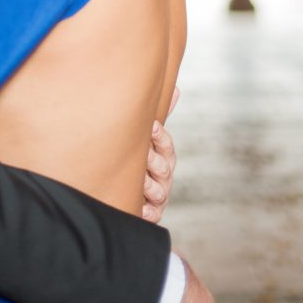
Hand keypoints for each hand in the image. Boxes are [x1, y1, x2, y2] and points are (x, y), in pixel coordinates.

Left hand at [143, 87, 178, 222]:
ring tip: (140, 181)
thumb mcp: (147, 138)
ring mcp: (159, 196)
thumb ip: (159, 116)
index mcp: (164, 156)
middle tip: (143, 153)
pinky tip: (141, 208)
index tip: (150, 126)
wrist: (127, 191)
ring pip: (158, 191)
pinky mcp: (151, 214)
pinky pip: (151, 214)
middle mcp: (164, 176)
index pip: (166, 145)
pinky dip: (146, 211)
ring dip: (149, 185)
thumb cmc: (139, 159)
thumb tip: (176, 88)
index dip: (159, 136)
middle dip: (153, 160)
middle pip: (164, 168)